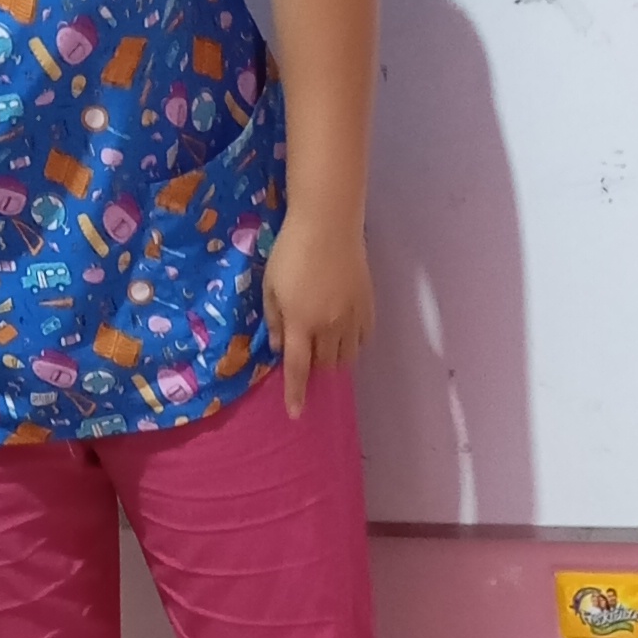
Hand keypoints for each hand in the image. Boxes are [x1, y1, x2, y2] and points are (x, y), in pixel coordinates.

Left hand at [262, 206, 373, 418]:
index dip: (296, 393)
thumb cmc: (291, 250)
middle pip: (325, 365)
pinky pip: (363, 338)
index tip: (296, 414)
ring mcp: (351, 317)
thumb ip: (274, 319)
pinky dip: (353, 344)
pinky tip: (345, 334)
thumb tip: (278, 347)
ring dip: (334, 358)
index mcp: (300, 323)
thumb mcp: (270, 286)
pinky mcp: (367, 305)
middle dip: (315, 368)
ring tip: (326, 346)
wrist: (329, 223)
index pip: (297, 368)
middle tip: (306, 354)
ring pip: (347, 356)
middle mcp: (328, 327)